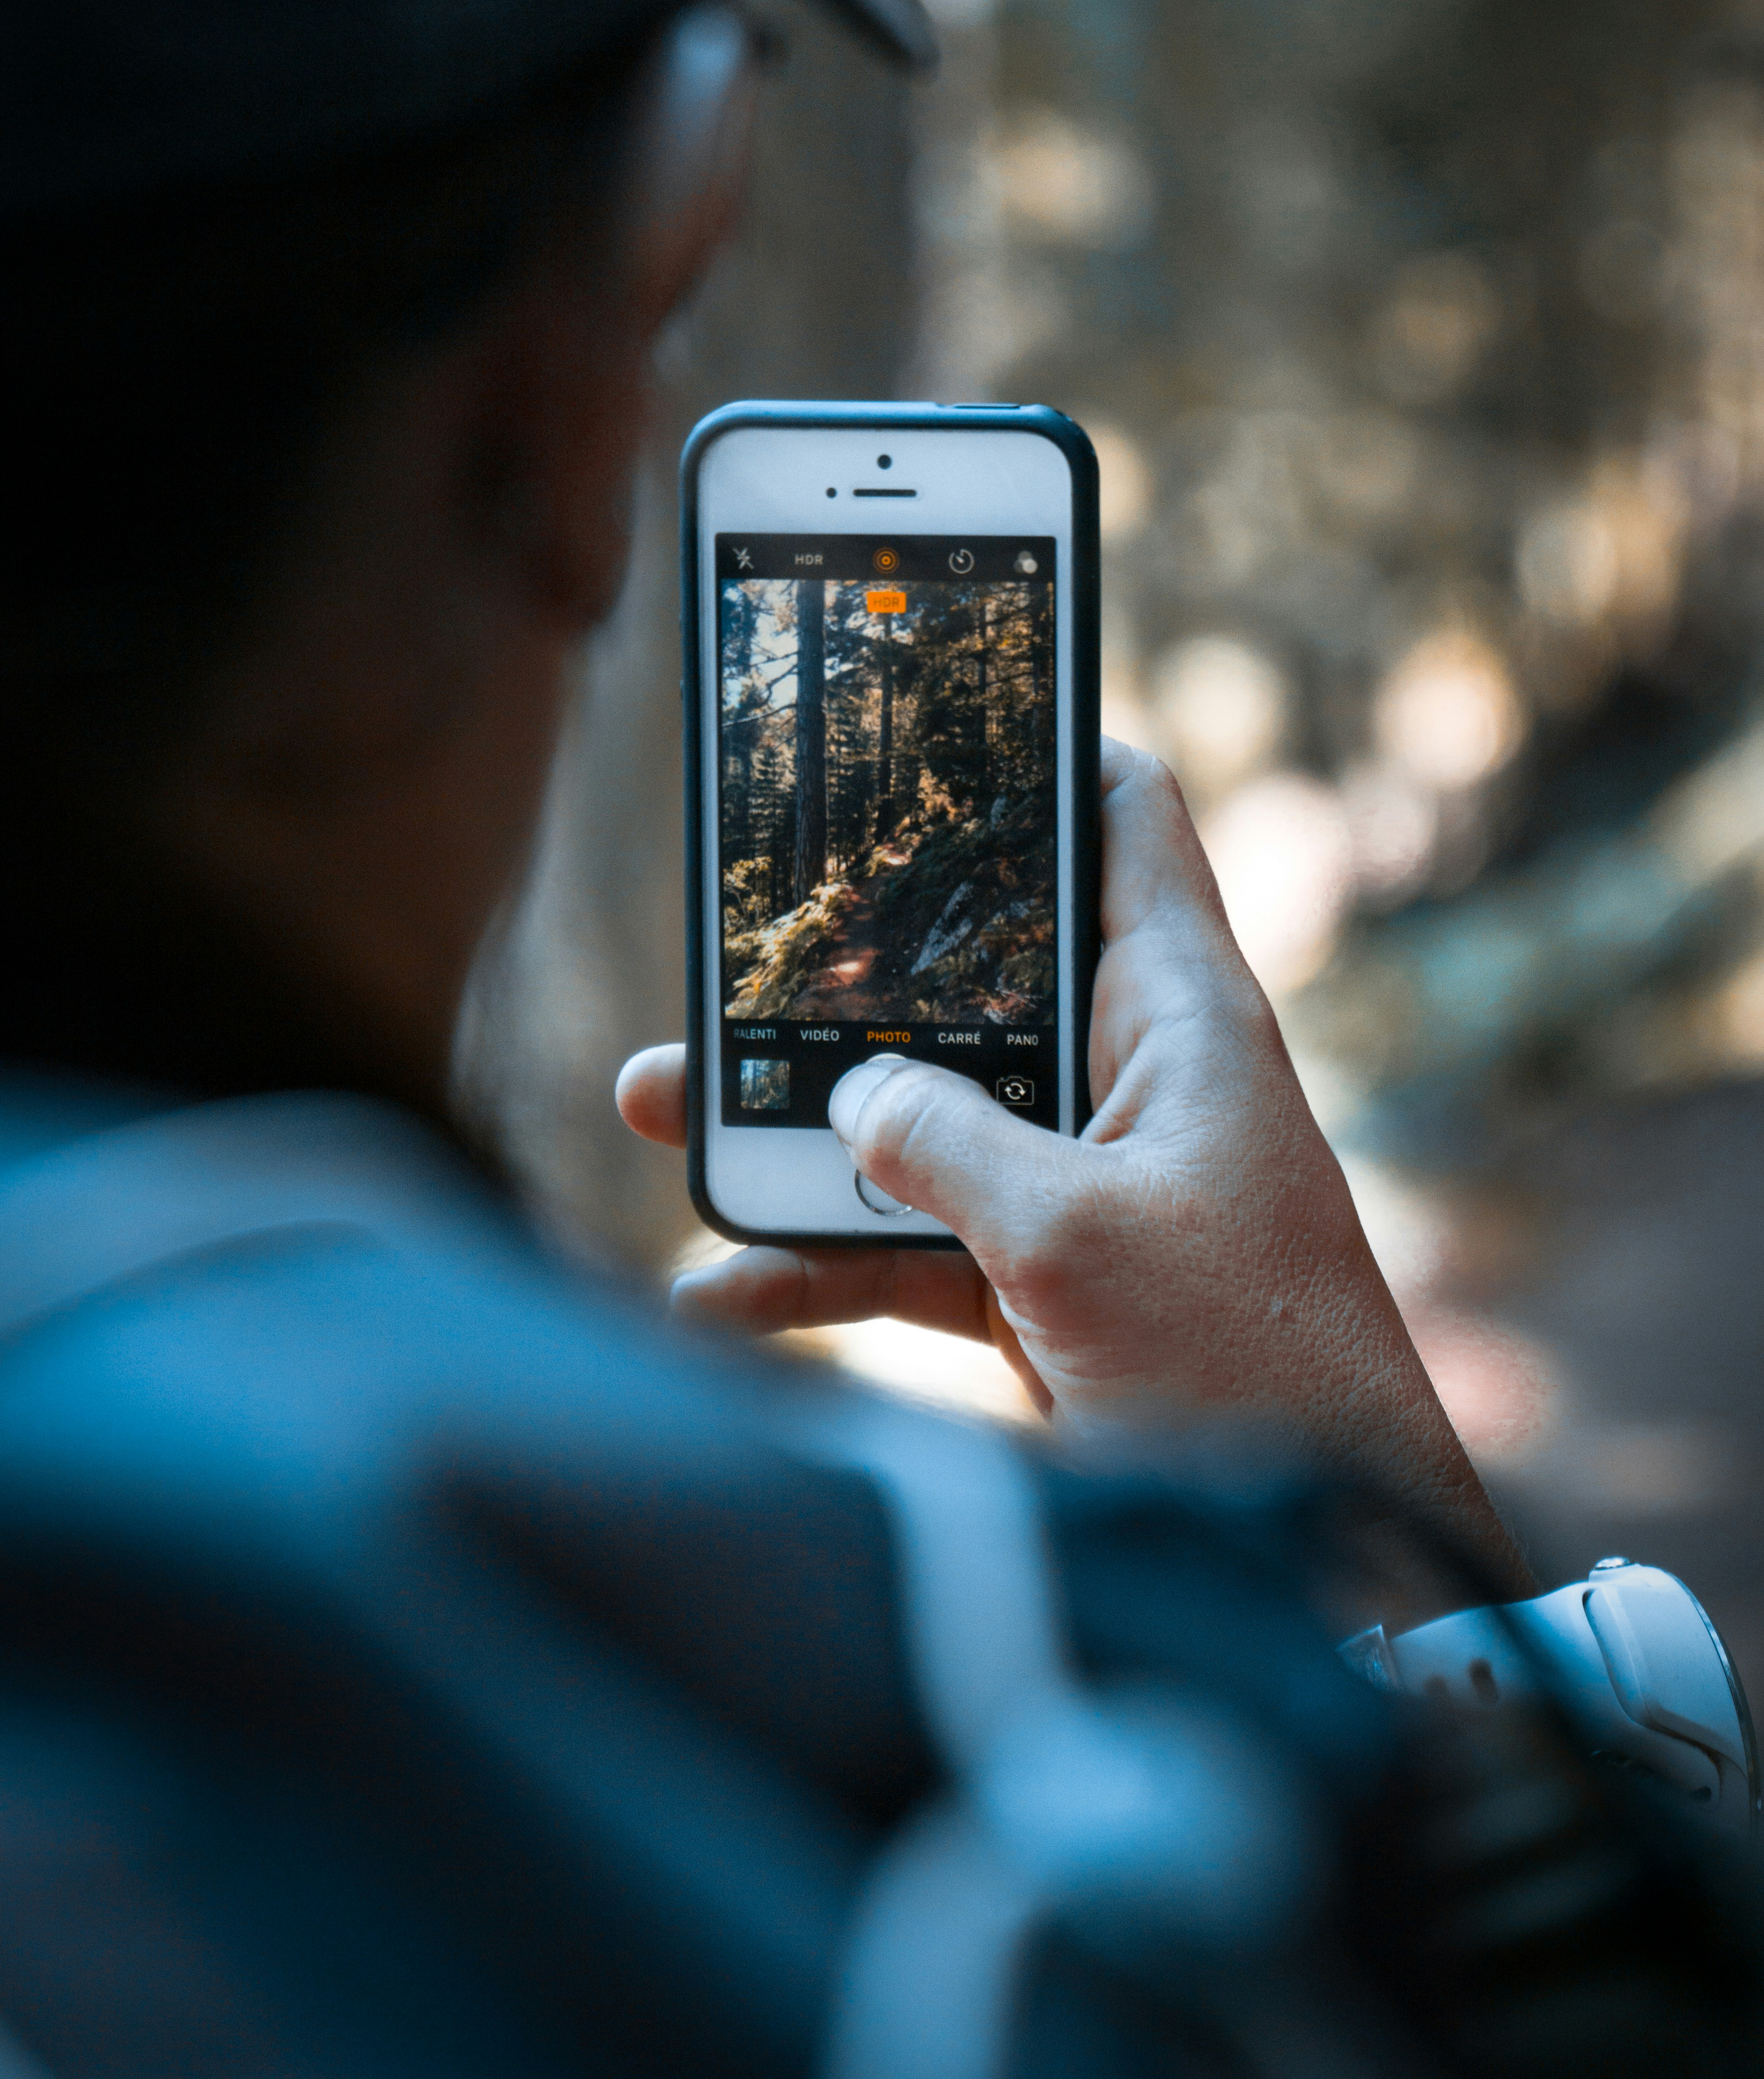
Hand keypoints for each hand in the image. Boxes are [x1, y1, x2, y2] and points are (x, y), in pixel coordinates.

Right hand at [617, 740, 1525, 1588]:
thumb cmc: (1244, 1361)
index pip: (1124, 823)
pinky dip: (817, 1269)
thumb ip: (948, 1147)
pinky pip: (907, 1245)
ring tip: (659, 1110)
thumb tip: (854, 1097)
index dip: (1043, 753)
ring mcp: (1077, 1178)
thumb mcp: (1079, 1236)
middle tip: (720, 951)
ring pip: (916, 1117)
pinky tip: (715, 1298)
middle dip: (843, 975)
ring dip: (794, 1129)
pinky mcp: (1039, 1277)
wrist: (1313, 1553)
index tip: (934, 720)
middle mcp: (1125, 1075)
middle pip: (969, 978)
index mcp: (1176, 1013)